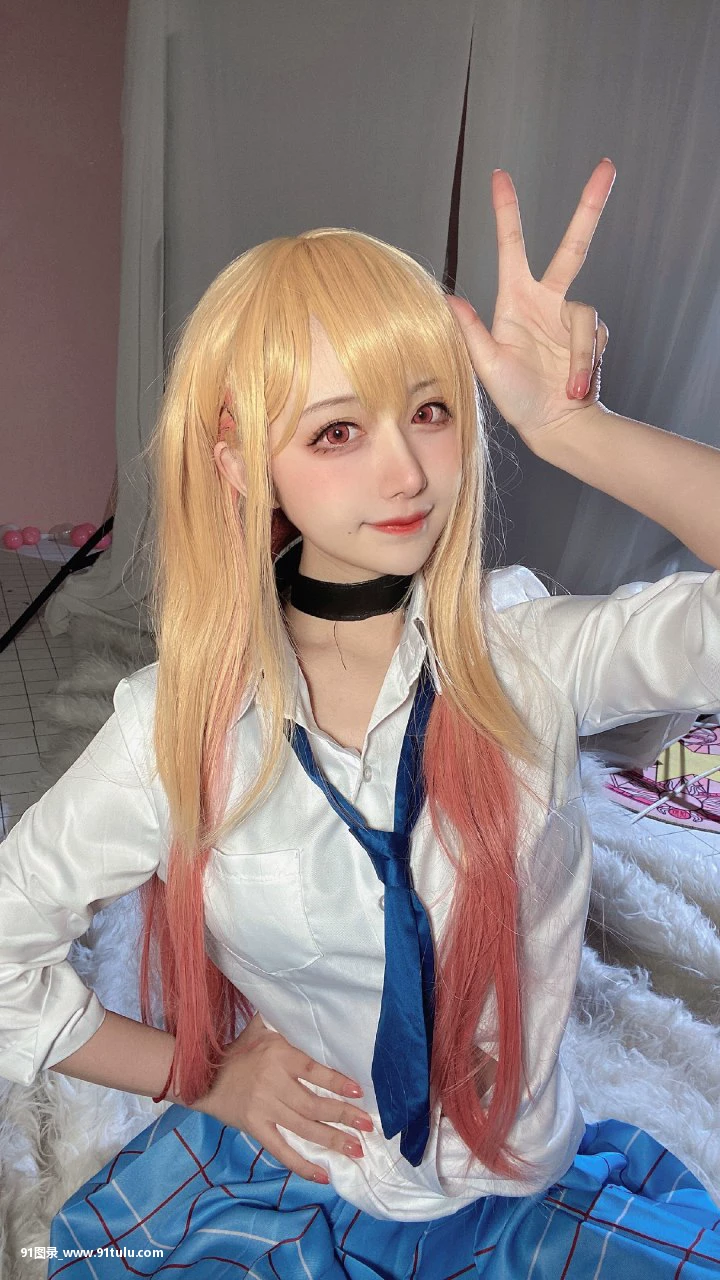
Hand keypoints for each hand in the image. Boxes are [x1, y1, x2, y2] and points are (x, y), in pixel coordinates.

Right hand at [193, 1013, 374, 1182]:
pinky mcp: (254, 1127)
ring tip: (356, 1150)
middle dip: (343, 1116)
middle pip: (313, 1104)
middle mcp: (273, 1083)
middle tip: (368, 1127)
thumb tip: (303, 997)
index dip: (336, 1082)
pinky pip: (280, 1150)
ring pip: (303, 1128)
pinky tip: (323, 1175)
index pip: (313, 1071)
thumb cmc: (237, 1050)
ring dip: (332, 1140)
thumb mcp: (259, 1027)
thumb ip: (282, 1020)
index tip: (359, 1091)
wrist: (201, 1075)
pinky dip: (301, 1164)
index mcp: (278, 1056)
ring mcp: (263, 1108)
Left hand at [446, 159, 615, 452]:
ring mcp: (570, 318)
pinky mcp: (591, 335)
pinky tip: (576, 387)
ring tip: (570, 388)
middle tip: (608, 167)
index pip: (512, 247)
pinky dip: (586, 364)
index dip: (507, 211)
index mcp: (515, 300)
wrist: (553, 425)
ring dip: (579, 355)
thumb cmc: (516, 399)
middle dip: (590, 207)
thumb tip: (448, 299)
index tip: (501, 176)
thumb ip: (471, 331)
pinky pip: (594, 338)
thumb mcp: (487, 366)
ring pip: (585, 314)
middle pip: (573, 247)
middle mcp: (546, 302)